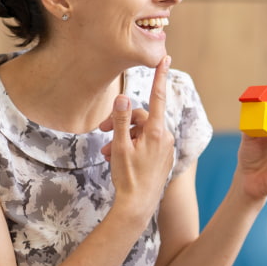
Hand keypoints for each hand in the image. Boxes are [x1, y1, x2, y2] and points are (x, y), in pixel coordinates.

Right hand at [99, 56, 175, 221]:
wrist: (138, 206)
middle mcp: (164, 137)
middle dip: (121, 122)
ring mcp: (164, 148)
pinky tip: (117, 158)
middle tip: (101, 131)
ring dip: (123, 137)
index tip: (165, 59)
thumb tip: (124, 97)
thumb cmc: (129, 178)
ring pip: (141, 132)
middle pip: (141, 118)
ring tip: (107, 152)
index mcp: (156, 132)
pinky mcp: (162, 157)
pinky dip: (131, 146)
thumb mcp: (120, 147)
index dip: (160, 76)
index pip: (157, 97)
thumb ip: (121, 120)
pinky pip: (146, 144)